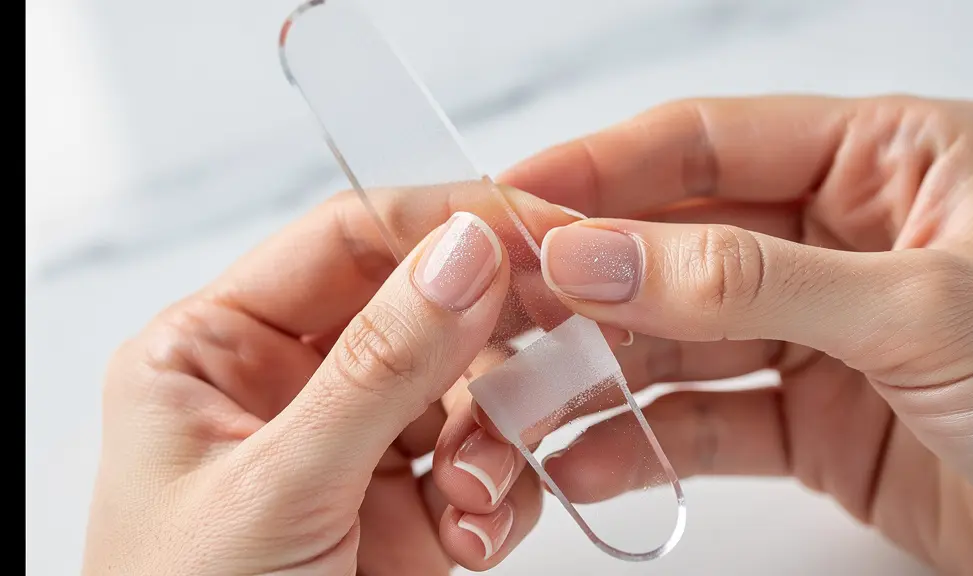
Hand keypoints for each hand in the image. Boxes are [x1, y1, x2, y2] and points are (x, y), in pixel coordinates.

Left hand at [82, 185, 581, 574]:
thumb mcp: (277, 488)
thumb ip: (378, 367)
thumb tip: (466, 251)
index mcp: (217, 347)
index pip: (348, 240)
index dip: (446, 222)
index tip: (537, 227)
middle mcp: (289, 384)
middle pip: (424, 309)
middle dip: (492, 340)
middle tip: (564, 340)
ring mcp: (353, 445)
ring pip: (469, 390)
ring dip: (498, 434)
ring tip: (477, 488)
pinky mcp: (404, 507)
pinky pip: (486, 466)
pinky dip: (500, 495)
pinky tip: (471, 535)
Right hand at [495, 95, 972, 573]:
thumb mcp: (917, 307)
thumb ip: (744, 280)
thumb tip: (598, 254)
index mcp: (883, 161)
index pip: (709, 143)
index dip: (604, 170)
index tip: (514, 204)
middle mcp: (840, 238)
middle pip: (677, 244)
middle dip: (588, 285)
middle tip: (499, 313)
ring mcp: (820, 332)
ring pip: (680, 339)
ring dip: (599, 374)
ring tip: (521, 405)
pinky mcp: (813, 419)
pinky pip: (709, 421)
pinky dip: (646, 446)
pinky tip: (589, 465)